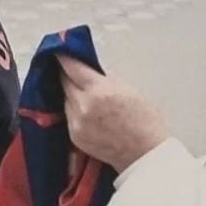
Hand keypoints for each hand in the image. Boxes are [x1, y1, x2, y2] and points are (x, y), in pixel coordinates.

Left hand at [57, 56, 167, 172]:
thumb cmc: (144, 122)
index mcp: (99, 91)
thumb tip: (90, 69)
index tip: (59, 51)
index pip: (72, 67)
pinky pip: (68, 116)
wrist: (145, 154)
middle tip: (71, 70)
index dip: (64, 57)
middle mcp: (83, 106)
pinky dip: (74, 110)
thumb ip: (105, 78)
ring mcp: (77, 123)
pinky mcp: (74, 136)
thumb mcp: (128, 89)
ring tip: (84, 93)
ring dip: (71, 94)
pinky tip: (86, 110)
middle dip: (68, 75)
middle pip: (64, 82)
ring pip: (65, 99)